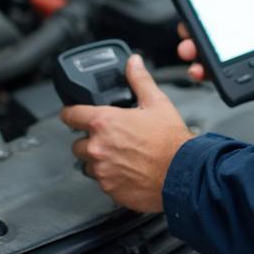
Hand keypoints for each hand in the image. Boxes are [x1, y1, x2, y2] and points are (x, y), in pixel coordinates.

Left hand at [60, 55, 193, 212]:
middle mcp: (98, 147)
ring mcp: (102, 171)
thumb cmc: (171, 141)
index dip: (70, 112)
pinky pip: (101, 182)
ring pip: (88, 164)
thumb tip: (133, 63)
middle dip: (89, 140)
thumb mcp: (157, 102)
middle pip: (77, 143)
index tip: (72, 113)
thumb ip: (139, 80)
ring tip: (120, 155)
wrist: (184, 174)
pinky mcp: (109, 190)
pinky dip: (110, 177)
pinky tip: (127, 170)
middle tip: (109, 138)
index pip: (70, 115)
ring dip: (98, 160)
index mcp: (105, 122)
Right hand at [176, 0, 253, 86]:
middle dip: (191, 33)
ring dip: (196, 55)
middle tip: (187, 35)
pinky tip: (205, 73)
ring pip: (212, 55)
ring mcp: (245, 53)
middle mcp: (244, 31)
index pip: (220, 8)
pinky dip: (211, 75)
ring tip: (193, 56)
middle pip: (209, 32)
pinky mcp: (251, 72)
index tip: (188, 6)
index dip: (200, 8)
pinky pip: (227, 75)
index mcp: (251, 10)